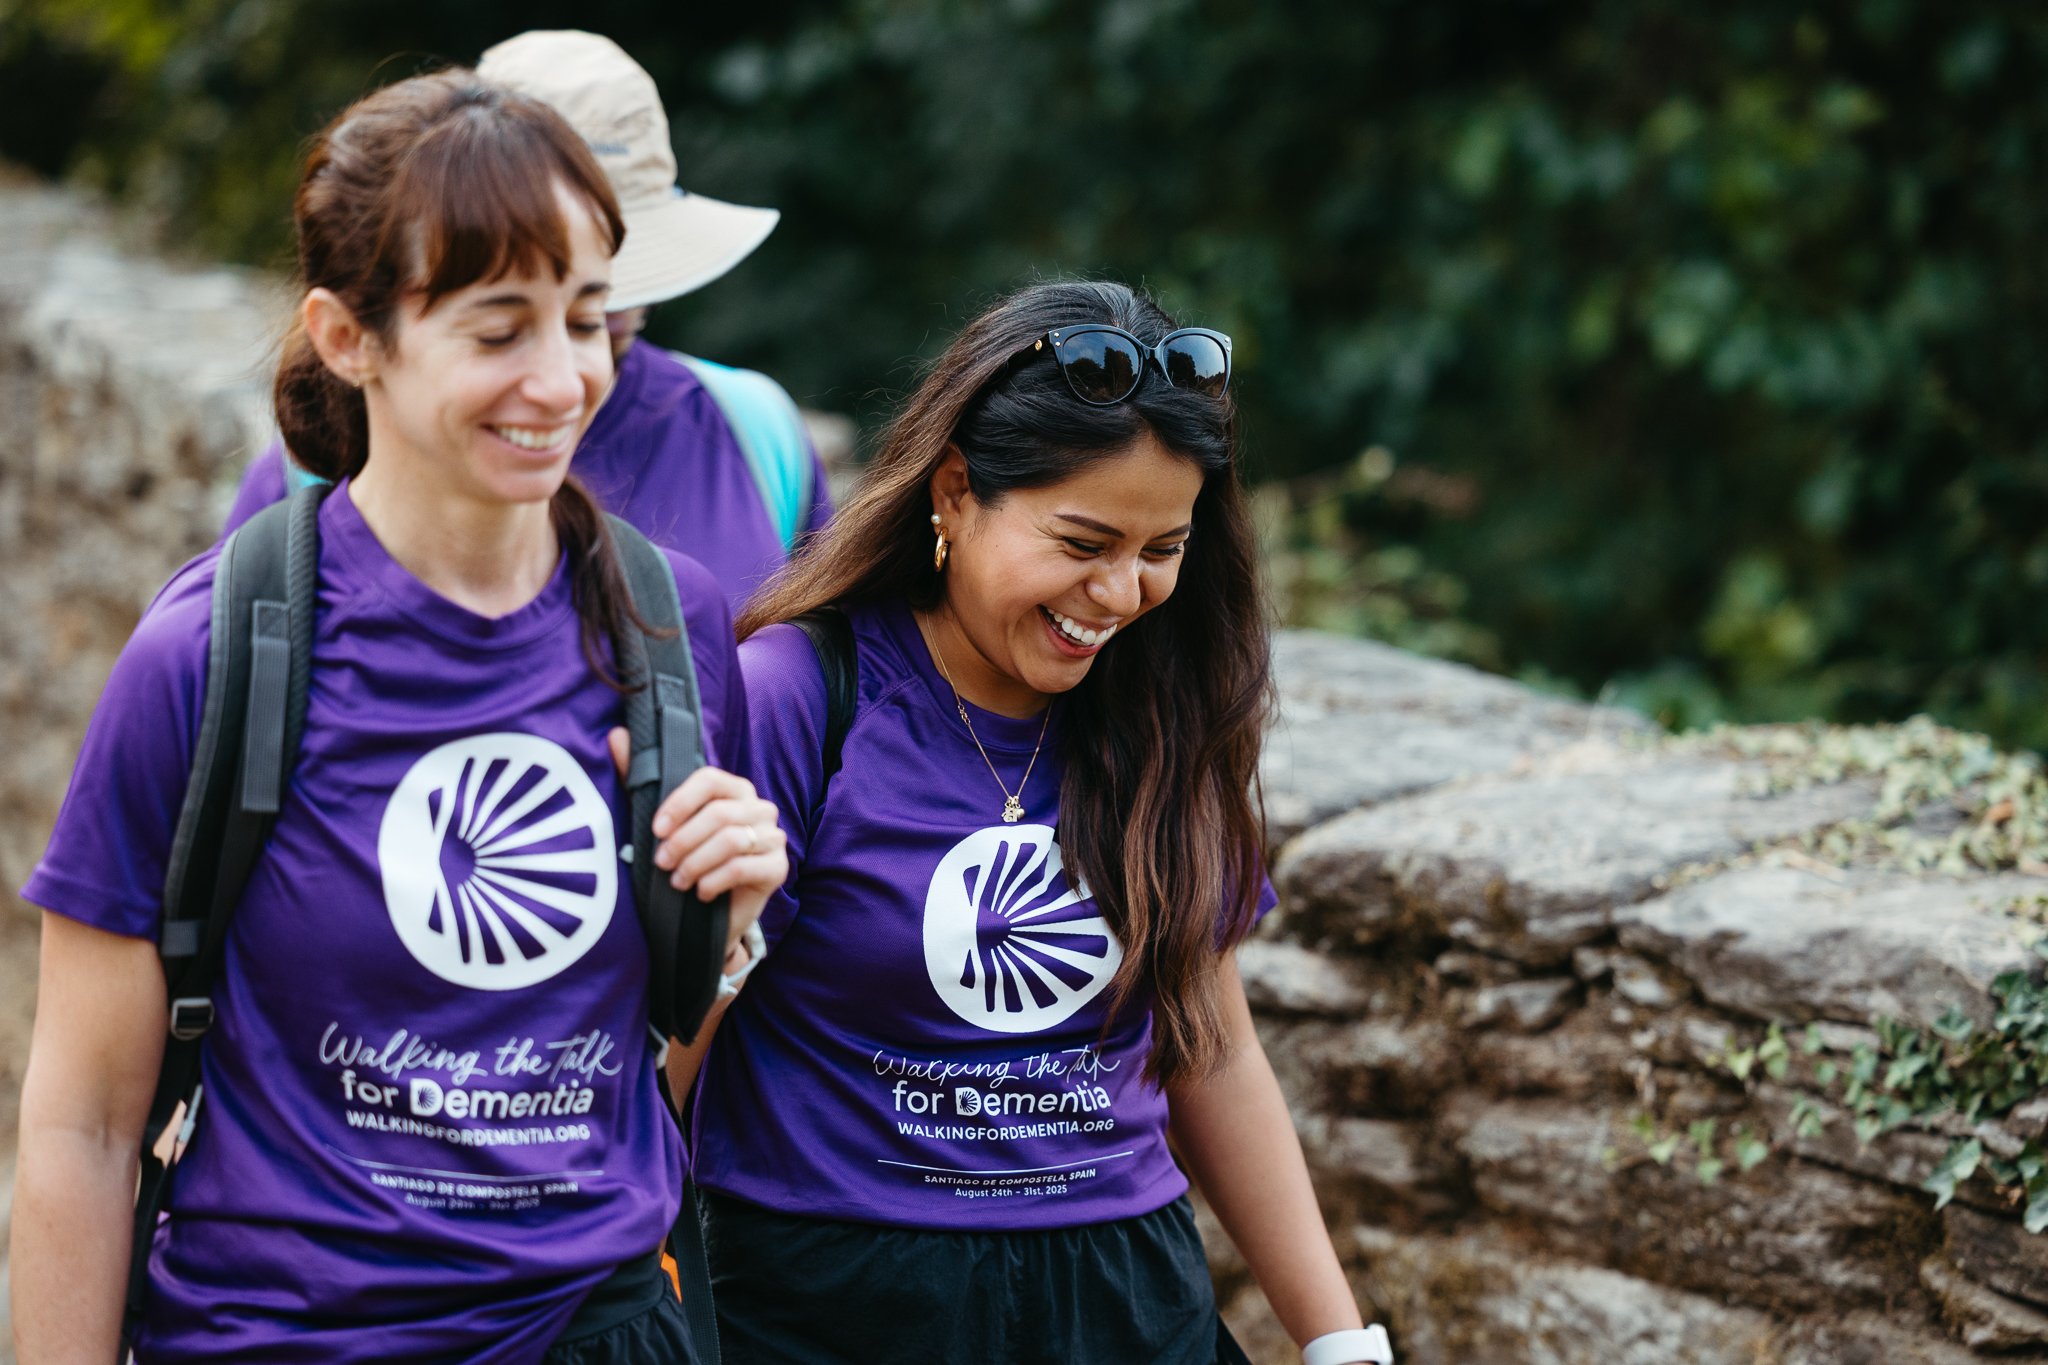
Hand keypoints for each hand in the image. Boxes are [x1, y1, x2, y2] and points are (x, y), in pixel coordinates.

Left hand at [609, 728, 786, 954]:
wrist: (711, 912)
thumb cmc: (687, 859)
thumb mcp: (661, 821)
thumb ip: (640, 777)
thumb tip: (618, 735)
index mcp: (734, 789)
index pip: (710, 779)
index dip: (680, 802)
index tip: (656, 829)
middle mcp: (759, 807)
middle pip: (720, 814)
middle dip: (684, 841)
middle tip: (661, 863)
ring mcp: (773, 837)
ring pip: (733, 841)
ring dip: (696, 863)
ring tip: (678, 881)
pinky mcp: (778, 867)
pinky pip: (744, 867)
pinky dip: (715, 881)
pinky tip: (700, 892)